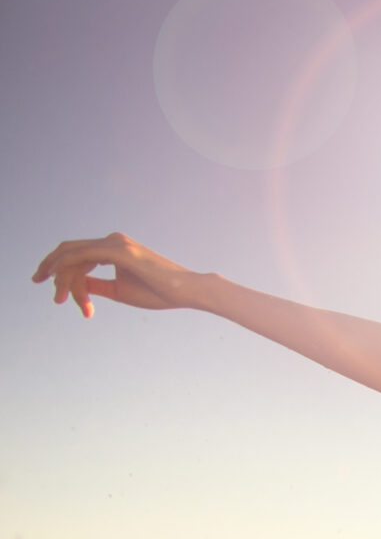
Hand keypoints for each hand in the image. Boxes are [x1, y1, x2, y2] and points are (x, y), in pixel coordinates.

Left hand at [31, 233, 202, 318]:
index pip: (78, 254)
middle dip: (49, 265)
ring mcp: (114, 243)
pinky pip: (81, 257)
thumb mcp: (119, 290)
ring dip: (60, 276)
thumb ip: (96, 284)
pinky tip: (60, 285)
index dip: (60, 269)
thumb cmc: (159, 292)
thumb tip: (75, 284)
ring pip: (72, 255)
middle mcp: (112, 240)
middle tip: (36, 280)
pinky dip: (68, 270)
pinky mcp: (118, 251)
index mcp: (114, 247)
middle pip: (69, 251)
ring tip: (58, 298)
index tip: (53, 289)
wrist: (187, 291)